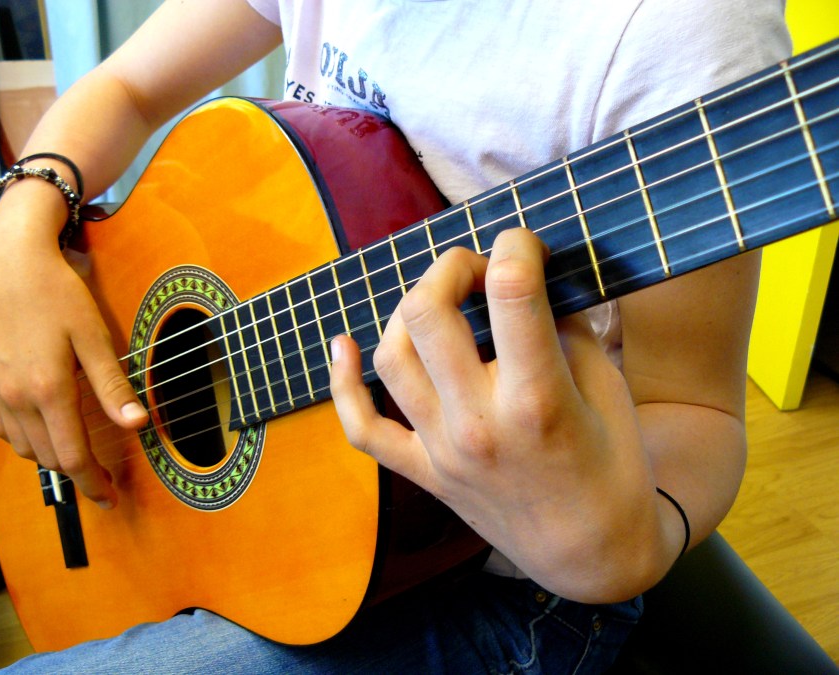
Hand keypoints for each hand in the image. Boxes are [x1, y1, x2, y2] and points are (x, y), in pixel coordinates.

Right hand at [0, 207, 146, 508]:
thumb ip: (113, 387)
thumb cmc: (58, 295)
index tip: (111, 497)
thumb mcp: (95, 338)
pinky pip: (5, 431)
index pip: (73, 457)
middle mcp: (16, 398)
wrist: (10, 263)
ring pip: (25, 449)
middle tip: (104, 480)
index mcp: (48, 390)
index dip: (94, 483)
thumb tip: (138, 424)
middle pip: (49, 459)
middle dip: (78, 475)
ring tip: (80, 456)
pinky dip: (28, 441)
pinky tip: (46, 430)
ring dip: (53, 459)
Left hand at [330, 228, 664, 600]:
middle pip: (429, 312)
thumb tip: (527, 283)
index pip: (511, 291)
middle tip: (477, 270)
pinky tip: (343, 345)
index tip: (526, 245)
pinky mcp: (424, 473)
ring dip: (409, 310)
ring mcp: (442, 451)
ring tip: (440, 302)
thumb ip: (564, 330)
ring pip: (391, 356)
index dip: (517, 245)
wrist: (591, 556)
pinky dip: (343, 384)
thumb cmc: (614, 469)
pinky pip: (363, 428)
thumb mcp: (608, 390)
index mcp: (538, 399)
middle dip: (450, 267)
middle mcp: (478, 422)